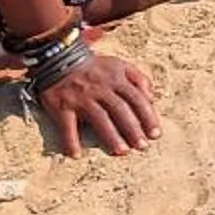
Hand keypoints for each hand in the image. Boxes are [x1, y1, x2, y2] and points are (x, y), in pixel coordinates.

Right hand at [35, 49, 159, 157]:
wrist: (59, 58)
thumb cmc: (94, 66)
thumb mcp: (120, 65)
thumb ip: (138, 79)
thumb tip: (151, 98)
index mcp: (117, 79)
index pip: (137, 99)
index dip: (148, 117)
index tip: (155, 134)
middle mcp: (100, 89)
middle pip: (120, 110)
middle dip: (133, 130)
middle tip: (142, 147)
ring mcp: (81, 98)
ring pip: (99, 119)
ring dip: (111, 137)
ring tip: (122, 152)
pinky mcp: (61, 106)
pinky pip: (67, 126)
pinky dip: (70, 141)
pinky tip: (76, 155)